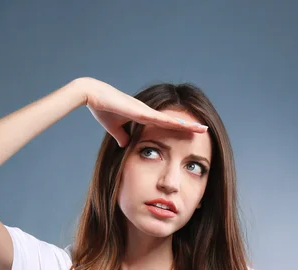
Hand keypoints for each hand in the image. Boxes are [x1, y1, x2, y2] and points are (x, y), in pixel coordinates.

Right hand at [78, 77, 207, 147]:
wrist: (92, 95)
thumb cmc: (102, 109)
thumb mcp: (114, 128)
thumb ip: (122, 136)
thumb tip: (126, 145)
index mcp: (143, 117)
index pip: (165, 125)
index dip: (178, 129)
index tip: (191, 134)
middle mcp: (149, 113)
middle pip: (173, 121)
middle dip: (189, 126)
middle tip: (204, 130)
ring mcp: (146, 111)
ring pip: (172, 120)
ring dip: (187, 125)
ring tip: (203, 129)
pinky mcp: (141, 112)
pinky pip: (162, 120)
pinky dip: (174, 124)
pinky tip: (186, 127)